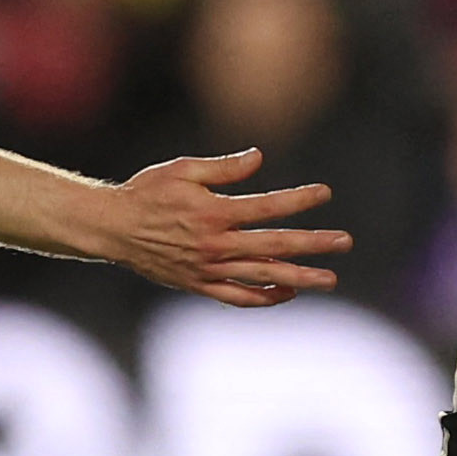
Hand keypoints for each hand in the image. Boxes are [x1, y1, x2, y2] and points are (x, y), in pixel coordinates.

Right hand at [106, 149, 350, 306]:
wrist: (112, 228)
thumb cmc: (147, 192)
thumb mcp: (182, 170)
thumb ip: (223, 168)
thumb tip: (258, 158)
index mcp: (214, 213)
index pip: (267, 207)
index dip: (298, 200)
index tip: (325, 193)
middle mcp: (215, 245)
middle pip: (275, 246)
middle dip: (314, 244)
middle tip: (344, 242)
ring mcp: (208, 269)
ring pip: (262, 277)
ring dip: (300, 278)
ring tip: (330, 280)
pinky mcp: (199, 285)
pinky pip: (238, 297)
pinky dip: (264, 297)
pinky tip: (288, 292)